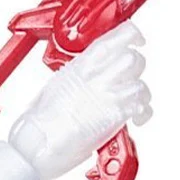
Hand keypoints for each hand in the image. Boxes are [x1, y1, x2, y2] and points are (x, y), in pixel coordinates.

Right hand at [9, 21, 151, 179]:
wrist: (37, 144)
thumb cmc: (39, 121)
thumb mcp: (54, 87)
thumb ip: (77, 76)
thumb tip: (89, 73)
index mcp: (79, 65)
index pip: (116, 37)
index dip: (131, 35)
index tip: (135, 39)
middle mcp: (96, 77)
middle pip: (132, 59)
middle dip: (134, 67)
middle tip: (127, 77)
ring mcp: (107, 96)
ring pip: (141, 83)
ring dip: (140, 92)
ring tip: (131, 101)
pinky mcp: (115, 116)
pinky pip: (142, 106)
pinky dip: (143, 111)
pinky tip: (135, 117)